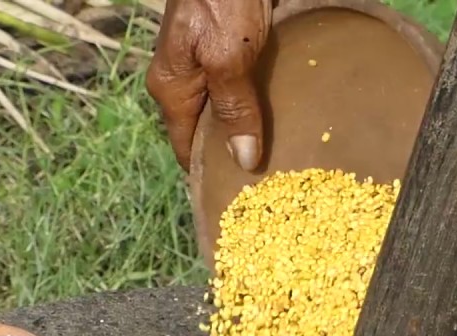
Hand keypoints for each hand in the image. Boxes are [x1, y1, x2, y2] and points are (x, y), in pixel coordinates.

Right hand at [146, 0, 271, 171]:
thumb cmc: (219, 0)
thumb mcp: (228, 58)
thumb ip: (235, 107)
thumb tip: (244, 162)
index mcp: (172, 90)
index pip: (186, 149)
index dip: (209, 173)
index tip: (239, 194)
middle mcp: (184, 82)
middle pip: (208, 131)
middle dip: (236, 152)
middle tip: (273, 177)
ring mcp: (204, 64)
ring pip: (228, 109)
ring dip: (252, 126)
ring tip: (282, 153)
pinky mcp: (227, 48)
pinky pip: (242, 86)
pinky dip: (260, 101)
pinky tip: (284, 114)